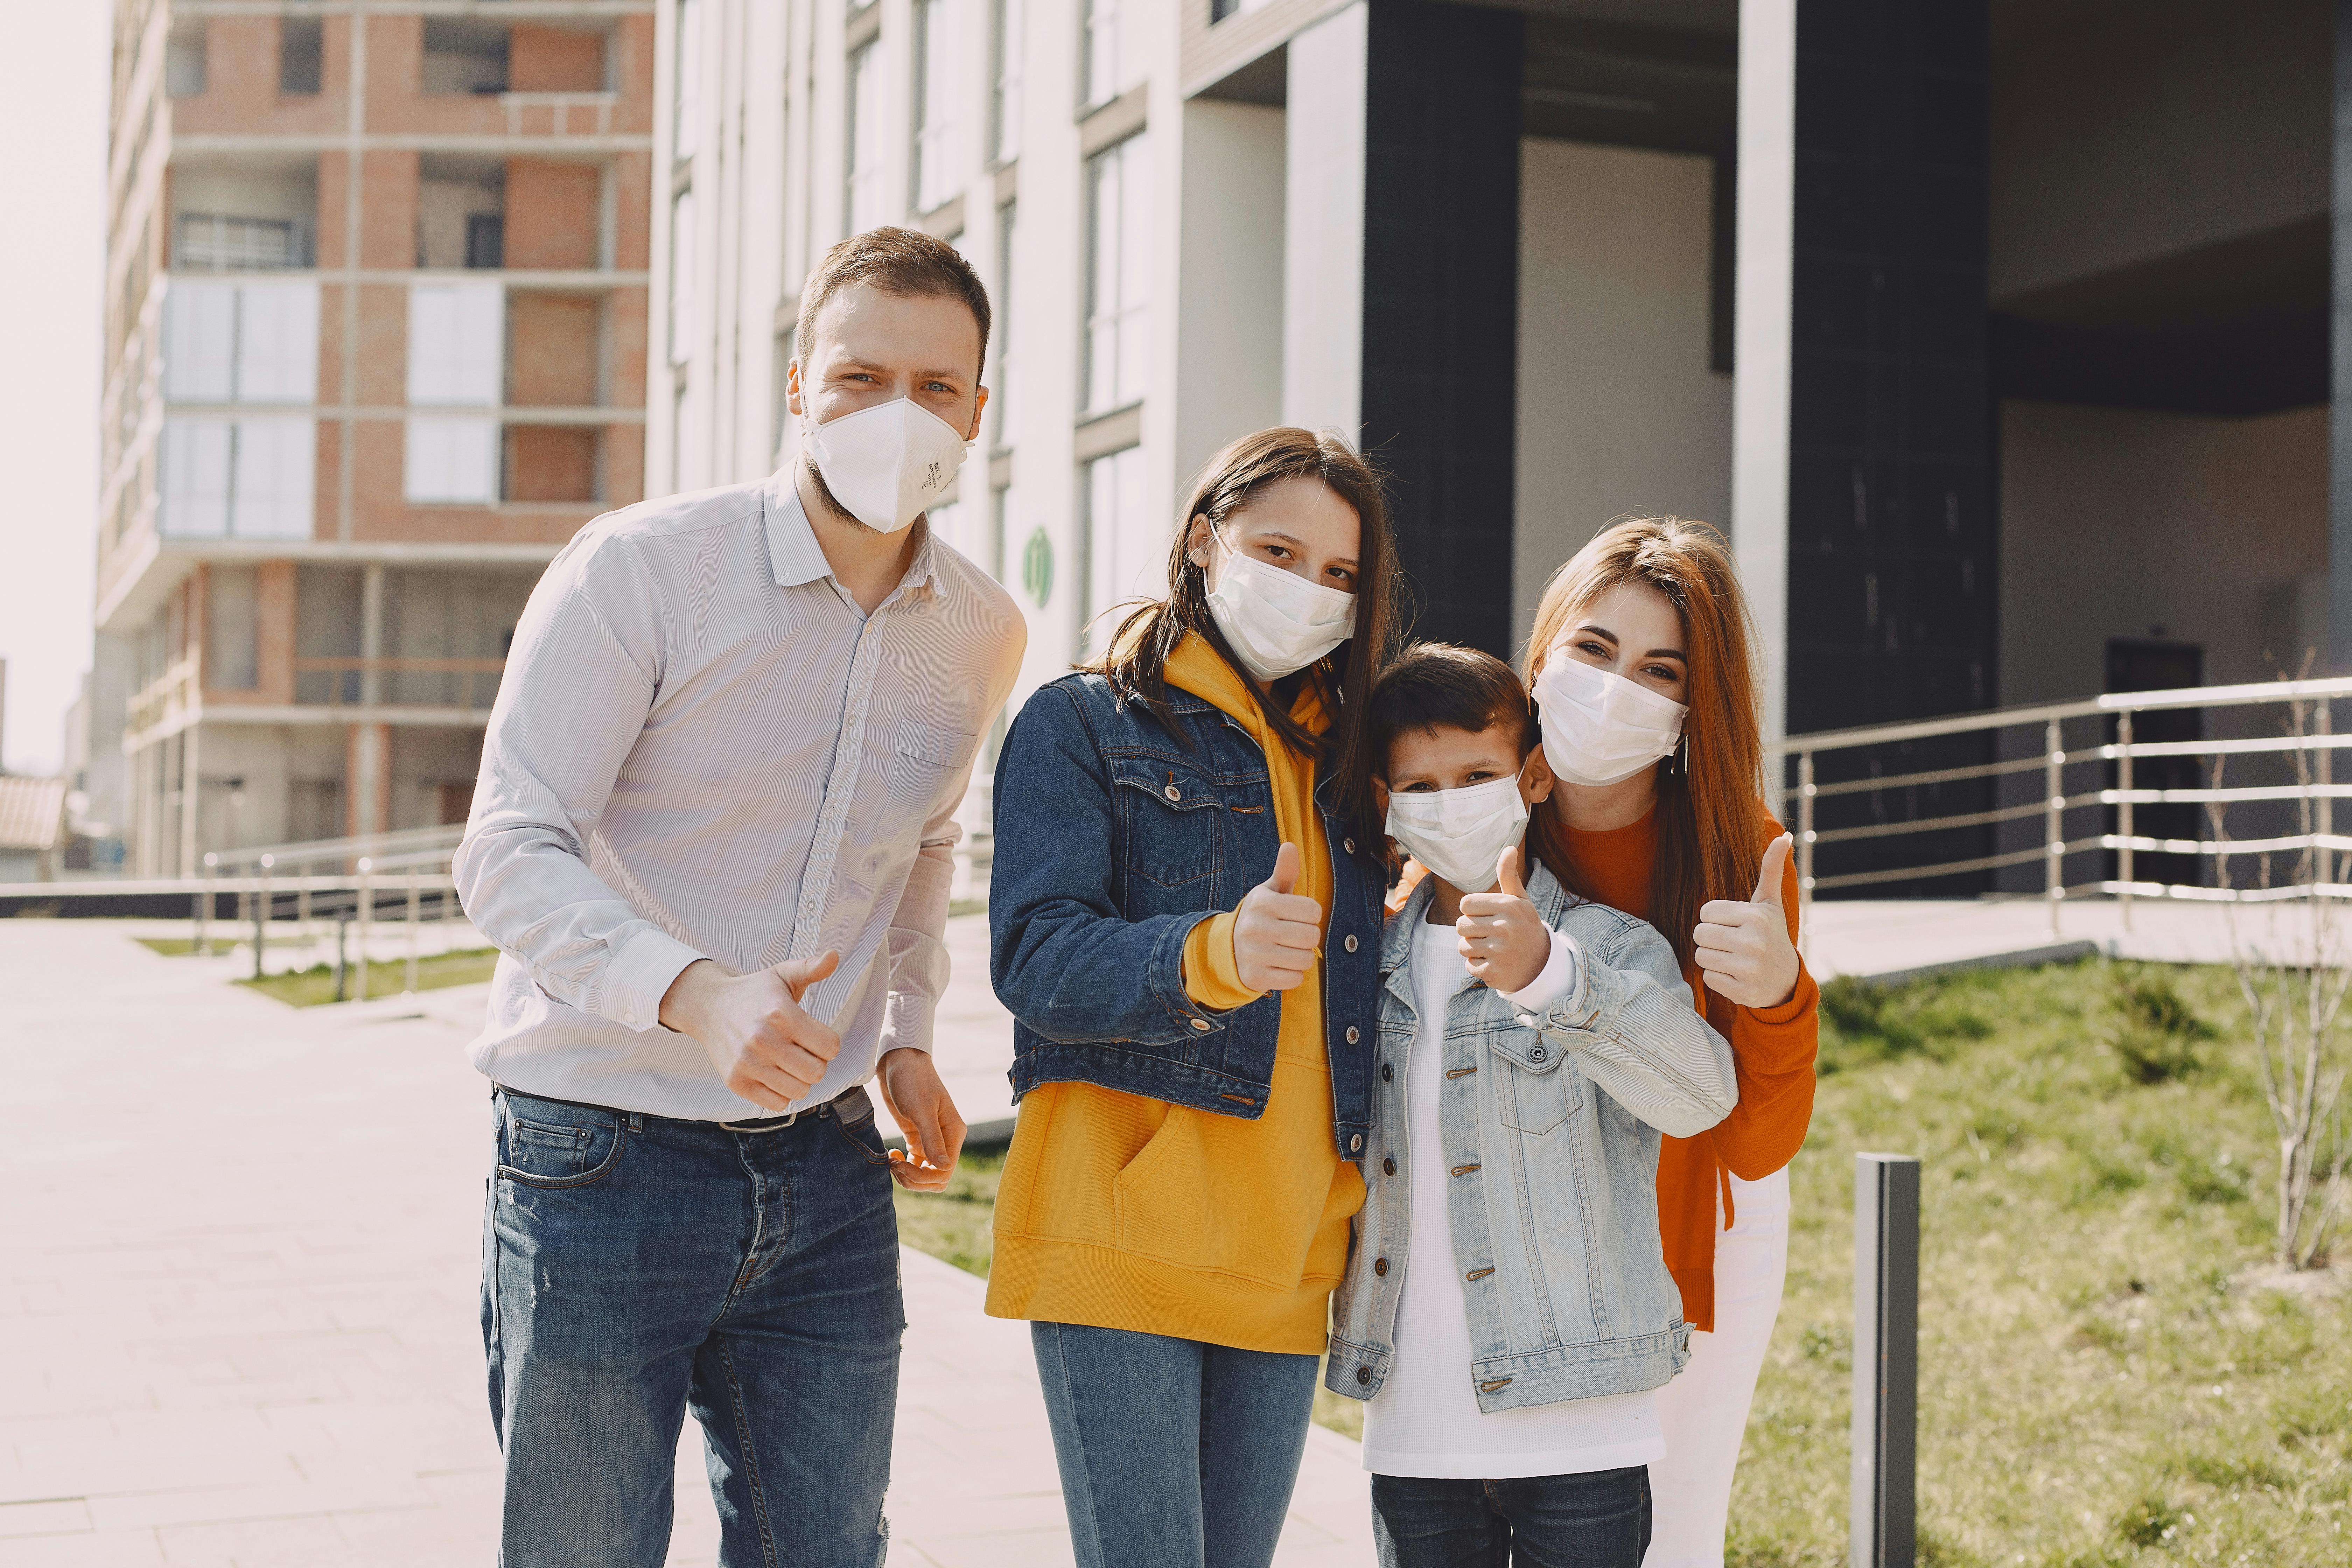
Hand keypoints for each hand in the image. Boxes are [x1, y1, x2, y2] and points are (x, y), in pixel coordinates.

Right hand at [659, 952, 842, 1111]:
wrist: (709, 1007)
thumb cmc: (755, 992)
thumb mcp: (783, 974)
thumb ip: (811, 967)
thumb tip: (834, 956)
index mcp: (780, 1014)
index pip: (830, 1046)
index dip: (828, 1043)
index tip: (815, 1036)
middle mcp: (763, 1040)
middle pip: (817, 1072)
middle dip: (816, 1062)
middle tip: (803, 1051)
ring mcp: (748, 1064)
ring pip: (799, 1091)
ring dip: (800, 1079)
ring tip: (789, 1062)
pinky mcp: (736, 1082)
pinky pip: (777, 1104)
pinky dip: (782, 1093)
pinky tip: (775, 1075)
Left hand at [877, 1047, 966, 1192]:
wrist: (898, 1062)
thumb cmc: (912, 1080)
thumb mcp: (921, 1109)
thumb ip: (932, 1139)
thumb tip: (943, 1169)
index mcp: (953, 1133)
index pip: (945, 1171)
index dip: (923, 1176)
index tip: (902, 1165)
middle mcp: (945, 1139)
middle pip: (937, 1177)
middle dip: (915, 1179)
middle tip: (895, 1165)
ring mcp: (931, 1139)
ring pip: (925, 1173)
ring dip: (908, 1175)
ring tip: (892, 1161)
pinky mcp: (916, 1137)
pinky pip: (915, 1163)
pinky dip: (904, 1166)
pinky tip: (892, 1155)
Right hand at [1232, 841, 1323, 992]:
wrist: (1230, 948)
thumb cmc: (1262, 915)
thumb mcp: (1271, 892)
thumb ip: (1285, 871)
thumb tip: (1290, 845)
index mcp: (1262, 902)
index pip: (1313, 910)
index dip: (1311, 914)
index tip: (1297, 915)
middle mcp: (1254, 927)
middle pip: (1311, 936)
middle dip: (1309, 937)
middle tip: (1294, 935)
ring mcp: (1254, 954)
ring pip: (1305, 959)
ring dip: (1302, 957)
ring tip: (1287, 950)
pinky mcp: (1255, 977)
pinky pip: (1295, 979)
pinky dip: (1293, 974)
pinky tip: (1279, 965)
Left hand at [1457, 847, 1550, 993]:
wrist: (1541, 964)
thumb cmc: (1524, 926)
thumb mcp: (1519, 900)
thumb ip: (1508, 875)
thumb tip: (1509, 848)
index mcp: (1509, 906)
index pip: (1465, 904)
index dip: (1473, 911)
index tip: (1488, 916)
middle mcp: (1505, 927)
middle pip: (1461, 926)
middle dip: (1470, 931)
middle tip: (1490, 934)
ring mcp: (1500, 951)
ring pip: (1463, 946)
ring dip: (1473, 949)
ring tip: (1492, 948)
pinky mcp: (1494, 972)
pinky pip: (1469, 965)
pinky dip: (1478, 965)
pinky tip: (1495, 962)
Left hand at [1694, 834, 1799, 1008]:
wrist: (1787, 981)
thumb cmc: (1771, 934)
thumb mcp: (1770, 902)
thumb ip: (1770, 869)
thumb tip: (1784, 836)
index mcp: (1757, 917)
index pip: (1706, 911)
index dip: (1715, 918)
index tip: (1733, 924)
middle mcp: (1754, 942)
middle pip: (1699, 933)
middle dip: (1710, 937)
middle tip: (1730, 942)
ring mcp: (1748, 968)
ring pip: (1700, 955)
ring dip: (1712, 957)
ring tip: (1732, 957)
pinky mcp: (1742, 991)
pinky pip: (1707, 977)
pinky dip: (1717, 977)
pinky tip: (1735, 974)